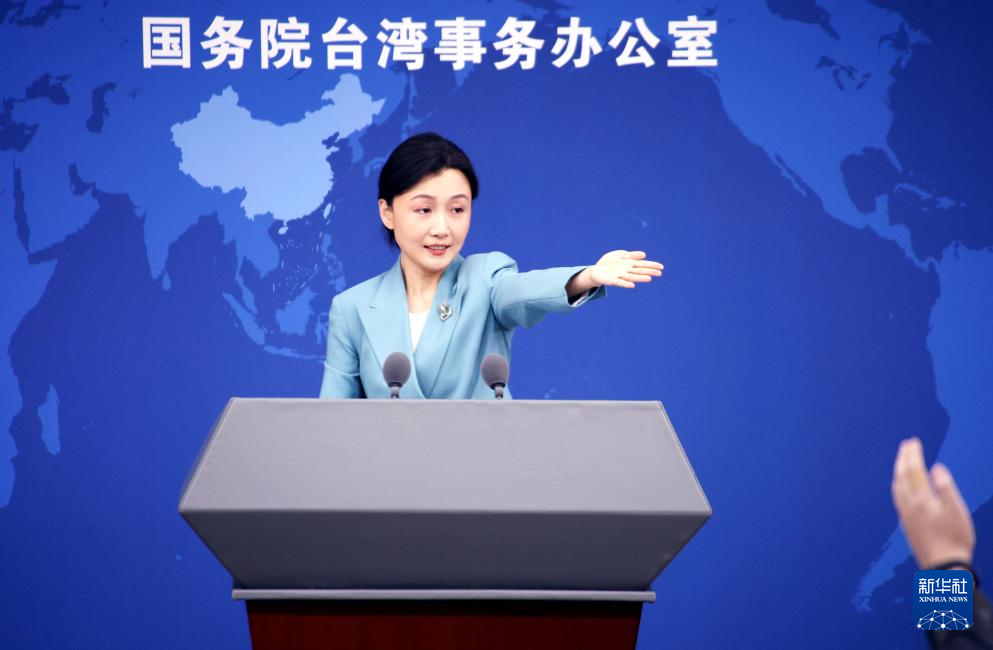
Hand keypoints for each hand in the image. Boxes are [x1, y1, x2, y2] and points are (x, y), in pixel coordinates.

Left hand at [587, 250, 663, 288]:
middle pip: (640, 271)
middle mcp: (627, 271)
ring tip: (649, 278)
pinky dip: (626, 284)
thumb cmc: (610, 262)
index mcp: (630, 264)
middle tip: (659, 273)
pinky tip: (632, 285)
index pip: (643, 264)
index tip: (661, 267)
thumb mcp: (620, 255)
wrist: (597, 270)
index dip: (652, 265)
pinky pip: (620, 282)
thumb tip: (644, 255)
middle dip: (649, 272)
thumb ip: (631, 255)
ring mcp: (620, 276)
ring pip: (632, 277)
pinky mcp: (612, 280)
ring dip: (640, 278)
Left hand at [891, 438, 974, 569]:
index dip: (913, 455)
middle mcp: (909, 505)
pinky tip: (902, 487)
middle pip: (902, 476)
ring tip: (902, 461)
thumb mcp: (957, 511)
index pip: (914, 470)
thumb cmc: (955, 539)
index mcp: (921, 499)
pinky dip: (898, 485)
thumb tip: (935, 468)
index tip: (913, 441)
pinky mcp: (906, 524)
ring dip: (899, 470)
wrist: (943, 567)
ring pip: (897, 486)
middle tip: (906, 444)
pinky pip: (898, 498)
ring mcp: (905, 515)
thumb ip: (945, 487)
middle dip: (904, 458)